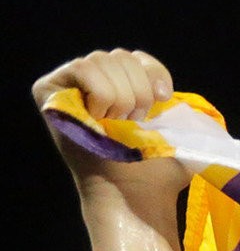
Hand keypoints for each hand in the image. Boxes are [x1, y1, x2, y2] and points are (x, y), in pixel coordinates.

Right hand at [32, 50, 189, 204]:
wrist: (137, 194)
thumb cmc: (156, 171)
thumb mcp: (173, 131)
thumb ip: (169, 104)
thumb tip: (181, 98)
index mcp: (120, 89)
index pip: (137, 57)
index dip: (153, 73)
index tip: (164, 99)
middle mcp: (91, 84)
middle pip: (120, 56)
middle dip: (138, 91)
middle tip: (136, 124)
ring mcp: (67, 87)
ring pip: (101, 60)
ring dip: (121, 97)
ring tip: (118, 125)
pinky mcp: (47, 91)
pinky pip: (82, 68)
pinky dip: (102, 94)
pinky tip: (100, 119)